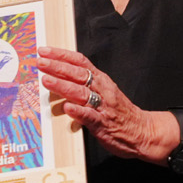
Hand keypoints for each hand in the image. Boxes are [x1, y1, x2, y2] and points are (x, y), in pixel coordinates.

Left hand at [35, 47, 176, 164]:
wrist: (142, 131)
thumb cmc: (119, 112)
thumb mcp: (104, 91)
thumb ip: (84, 85)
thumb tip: (59, 77)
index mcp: (101, 80)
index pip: (80, 62)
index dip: (61, 55)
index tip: (44, 50)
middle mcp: (102, 90)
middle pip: (78, 74)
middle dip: (57, 67)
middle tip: (40, 62)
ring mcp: (102, 107)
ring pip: (81, 93)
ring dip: (63, 86)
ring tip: (47, 80)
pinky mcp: (103, 124)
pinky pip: (90, 116)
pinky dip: (78, 112)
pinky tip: (67, 108)